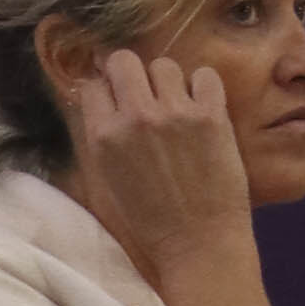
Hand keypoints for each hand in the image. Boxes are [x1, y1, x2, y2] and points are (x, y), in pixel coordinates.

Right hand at [59, 47, 281, 305]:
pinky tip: (202, 107)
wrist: (199, 245)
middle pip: (124, 60)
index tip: (115, 92)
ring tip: (176, 105)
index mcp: (104, 136)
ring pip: (165, 65)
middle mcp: (136, 118)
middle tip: (143, 89)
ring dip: (169, 81)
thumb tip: (96, 97)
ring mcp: (175, 114)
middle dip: (130, 71)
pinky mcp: (212, 116)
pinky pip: (205, 75)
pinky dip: (204, 87)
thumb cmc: (151, 221)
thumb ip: (100, 136)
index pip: (92, 83)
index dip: (104, 85)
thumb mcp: (108, 180)